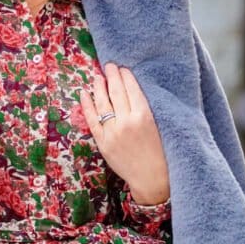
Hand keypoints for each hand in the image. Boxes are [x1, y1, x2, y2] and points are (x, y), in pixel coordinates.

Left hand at [79, 62, 169, 205]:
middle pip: (116, 92)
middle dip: (112, 76)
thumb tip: (133, 91)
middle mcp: (127, 122)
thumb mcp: (159, 126)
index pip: (132, 89)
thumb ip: (146, 109)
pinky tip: (84, 93)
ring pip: (102, 103)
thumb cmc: (161, 152)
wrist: (152, 178)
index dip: (126, 76)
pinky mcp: (103, 143)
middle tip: (109, 65)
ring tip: (97, 76)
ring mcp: (113, 132)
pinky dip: (87, 105)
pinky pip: (92, 120)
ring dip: (99, 87)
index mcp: (145, 116)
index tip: (122, 68)